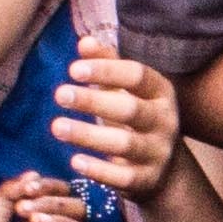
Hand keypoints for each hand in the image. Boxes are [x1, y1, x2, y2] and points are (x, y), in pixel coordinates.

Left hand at [50, 53, 185, 196]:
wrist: (166, 169)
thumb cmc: (137, 119)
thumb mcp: (127, 90)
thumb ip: (107, 65)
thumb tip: (84, 42)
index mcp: (161, 92)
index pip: (136, 75)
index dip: (106, 70)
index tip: (73, 69)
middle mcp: (165, 121)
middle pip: (130, 109)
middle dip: (93, 102)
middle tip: (59, 94)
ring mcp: (158, 152)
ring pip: (125, 144)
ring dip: (88, 135)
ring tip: (56, 126)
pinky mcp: (148, 180)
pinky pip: (123, 177)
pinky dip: (99, 170)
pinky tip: (74, 161)